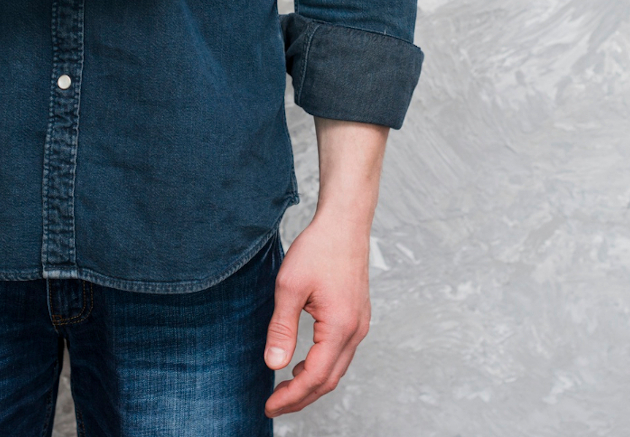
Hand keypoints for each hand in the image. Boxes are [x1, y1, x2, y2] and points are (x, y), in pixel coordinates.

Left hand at [263, 213, 371, 416]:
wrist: (344, 224)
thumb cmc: (318, 249)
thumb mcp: (289, 287)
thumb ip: (282, 329)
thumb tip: (273, 364)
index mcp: (340, 327)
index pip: (315, 377)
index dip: (291, 397)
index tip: (269, 405)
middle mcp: (355, 331)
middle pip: (329, 380)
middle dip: (301, 398)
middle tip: (274, 404)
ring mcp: (360, 324)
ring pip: (337, 368)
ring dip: (312, 384)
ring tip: (284, 390)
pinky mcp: (357, 317)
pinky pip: (341, 354)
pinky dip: (322, 367)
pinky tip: (303, 365)